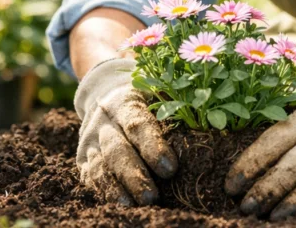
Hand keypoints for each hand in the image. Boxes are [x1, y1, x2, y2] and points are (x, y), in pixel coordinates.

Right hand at [74, 58, 177, 205]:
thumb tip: (212, 121)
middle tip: (152, 197)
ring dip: (116, 187)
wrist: (105, 91)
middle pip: (117, 149)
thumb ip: (178, 104)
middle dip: (134, 175)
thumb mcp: (159, 90)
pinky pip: (91, 175)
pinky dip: (104, 191)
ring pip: (100, 165)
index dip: (154, 147)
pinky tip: (119, 204)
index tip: (171, 168)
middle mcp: (104, 119)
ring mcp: (91, 138)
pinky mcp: (83, 155)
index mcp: (125, 100)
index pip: (138, 124)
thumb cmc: (146, 94)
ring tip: (132, 205)